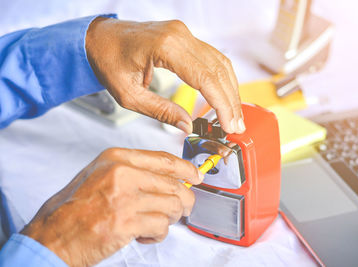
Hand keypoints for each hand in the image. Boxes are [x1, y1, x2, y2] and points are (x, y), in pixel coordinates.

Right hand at [21, 148, 200, 265]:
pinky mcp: (126, 222)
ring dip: (170, 219)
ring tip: (156, 223)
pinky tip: (145, 235)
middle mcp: (122, 173)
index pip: (165, 159)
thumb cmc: (73, 208)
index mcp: (117, 158)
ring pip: (172, 205)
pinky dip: (158, 234)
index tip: (195, 176)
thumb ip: (133, 171)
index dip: (186, 168)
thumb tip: (166, 176)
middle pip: (174, 184)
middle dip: (184, 200)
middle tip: (182, 209)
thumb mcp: (101, 175)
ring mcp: (125, 197)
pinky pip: (161, 226)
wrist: (51, 236)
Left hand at [85, 17, 244, 133]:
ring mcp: (183, 33)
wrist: (98, 38)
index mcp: (165, 47)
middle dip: (231, 101)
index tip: (229, 125)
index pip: (205, 79)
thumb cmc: (108, 62)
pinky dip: (221, 79)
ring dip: (230, 90)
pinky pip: (211, 58)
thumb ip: (161, 111)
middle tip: (237, 126)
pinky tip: (225, 96)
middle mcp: (179, 35)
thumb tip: (187, 126)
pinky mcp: (184, 37)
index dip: (222, 105)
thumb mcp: (129, 95)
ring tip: (235, 116)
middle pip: (218, 71)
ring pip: (219, 63)